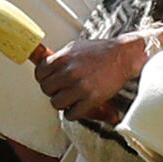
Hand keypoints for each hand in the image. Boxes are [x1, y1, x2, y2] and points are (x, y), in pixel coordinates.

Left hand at [31, 26, 149, 125]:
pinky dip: (71, 113)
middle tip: (59, 90)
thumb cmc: (101, 51)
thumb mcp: (75, 47)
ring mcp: (80, 86)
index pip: (40, 73)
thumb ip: (60, 58)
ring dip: (61, 103)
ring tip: (67, 99)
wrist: (123, 56)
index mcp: (63, 58)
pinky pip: (72, 114)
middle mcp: (69, 72)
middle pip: (46, 89)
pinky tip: (76, 108)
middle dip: (52, 90)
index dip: (42, 78)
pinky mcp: (91, 99)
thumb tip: (46, 66)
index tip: (47, 80)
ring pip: (56, 103)